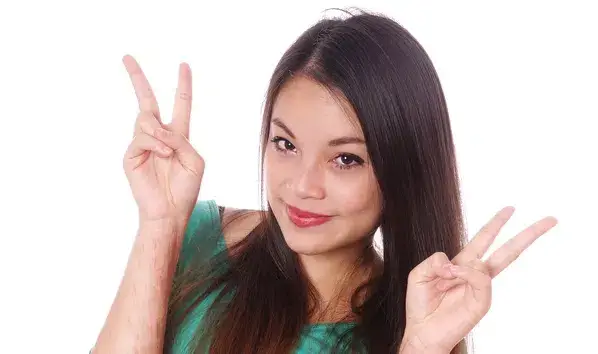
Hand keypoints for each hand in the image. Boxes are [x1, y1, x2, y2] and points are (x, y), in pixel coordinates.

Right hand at [122, 55, 203, 225]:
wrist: (170, 211)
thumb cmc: (185, 188)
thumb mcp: (194, 159)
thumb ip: (180, 139)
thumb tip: (158, 129)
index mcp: (177, 136)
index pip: (180, 105)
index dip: (183, 86)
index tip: (184, 65)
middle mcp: (158, 137)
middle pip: (147, 101)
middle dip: (137, 78)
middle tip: (127, 56)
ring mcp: (143, 145)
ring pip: (147, 120)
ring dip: (161, 134)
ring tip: (168, 153)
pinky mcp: (131, 154)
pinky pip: (142, 137)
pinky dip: (156, 145)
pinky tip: (163, 156)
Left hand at [401, 207, 557, 351]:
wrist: (422, 331)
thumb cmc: (421, 305)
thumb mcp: (419, 274)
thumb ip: (433, 261)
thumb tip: (452, 261)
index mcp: (461, 264)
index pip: (484, 240)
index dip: (496, 224)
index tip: (510, 209)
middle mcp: (475, 275)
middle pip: (507, 251)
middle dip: (527, 235)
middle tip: (549, 220)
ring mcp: (481, 288)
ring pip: (492, 263)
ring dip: (468, 264)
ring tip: (447, 275)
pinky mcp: (482, 302)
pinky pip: (481, 278)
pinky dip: (467, 273)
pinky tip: (453, 275)